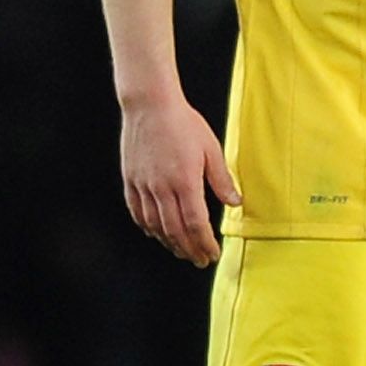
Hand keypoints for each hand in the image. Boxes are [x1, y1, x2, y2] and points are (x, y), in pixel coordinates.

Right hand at [120, 95, 240, 265]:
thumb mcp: (211, 149)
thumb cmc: (183, 123)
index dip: (204, 243)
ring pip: (155, 226)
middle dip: (189, 250)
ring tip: (181, 251)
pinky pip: (137, 212)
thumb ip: (222, 180)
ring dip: (169, 243)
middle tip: (199, 260)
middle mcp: (162, 188)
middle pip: (175, 231)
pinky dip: (147, 227)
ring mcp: (143, 185)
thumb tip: (235, 203)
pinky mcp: (131, 180)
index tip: (212, 254)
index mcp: (185, 181)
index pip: (196, 224)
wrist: (150, 105)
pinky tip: (156, 233)